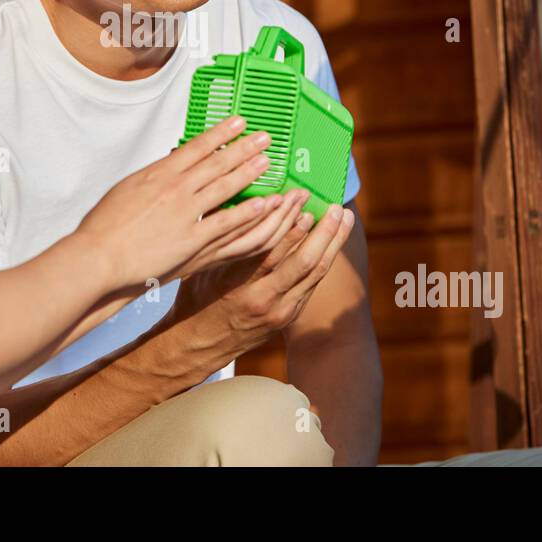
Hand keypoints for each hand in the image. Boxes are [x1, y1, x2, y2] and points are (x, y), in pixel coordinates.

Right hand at [75, 116, 290, 288]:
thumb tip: (169, 165)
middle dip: (243, 148)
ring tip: (267, 162)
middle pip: (217, 163)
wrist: (99, 256)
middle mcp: (175, 189)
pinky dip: (247, 212)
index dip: (221, 133)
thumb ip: (153, 177)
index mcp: (158, 173)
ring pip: (226, 188)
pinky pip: (227, 223)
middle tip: (264, 137)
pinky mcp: (193, 241)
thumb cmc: (105, 227)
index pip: (197, 146)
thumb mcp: (127, 189)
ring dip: (249, 173)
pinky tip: (264, 204)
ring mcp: (186, 214)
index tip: (237, 122)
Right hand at [166, 201, 355, 362]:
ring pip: (315, 273)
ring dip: (333, 244)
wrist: (200, 346)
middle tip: (336, 207)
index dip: (289, 220)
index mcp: (236, 283)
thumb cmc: (196, 299)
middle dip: (324, 231)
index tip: (301, 196)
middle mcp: (262, 298)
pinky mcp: (288, 317)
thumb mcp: (202, 266)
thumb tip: (235, 195)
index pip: (270, 246)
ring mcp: (279, 311)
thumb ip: (223, 235)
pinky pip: (312, 284)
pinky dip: (324, 260)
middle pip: (303, 261)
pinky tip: (333, 241)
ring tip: (345, 218)